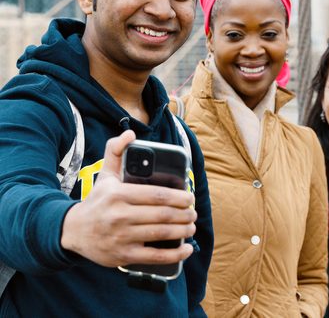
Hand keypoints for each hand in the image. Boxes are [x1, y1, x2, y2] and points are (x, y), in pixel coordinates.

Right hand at [61, 130, 195, 266]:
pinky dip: (174, 254)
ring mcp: (122, 237)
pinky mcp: (123, 255)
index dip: (178, 197)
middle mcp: (120, 215)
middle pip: (162, 214)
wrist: (73, 231)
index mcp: (118, 194)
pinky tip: (186, 249)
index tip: (189, 197)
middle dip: (184, 214)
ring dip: (182, 231)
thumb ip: (116, 150)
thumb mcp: (105, 174)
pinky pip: (154, 257)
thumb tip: (130, 133)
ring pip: (161, 234)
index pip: (156, 195)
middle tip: (193, 213)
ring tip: (191, 227)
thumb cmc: (97, 200)